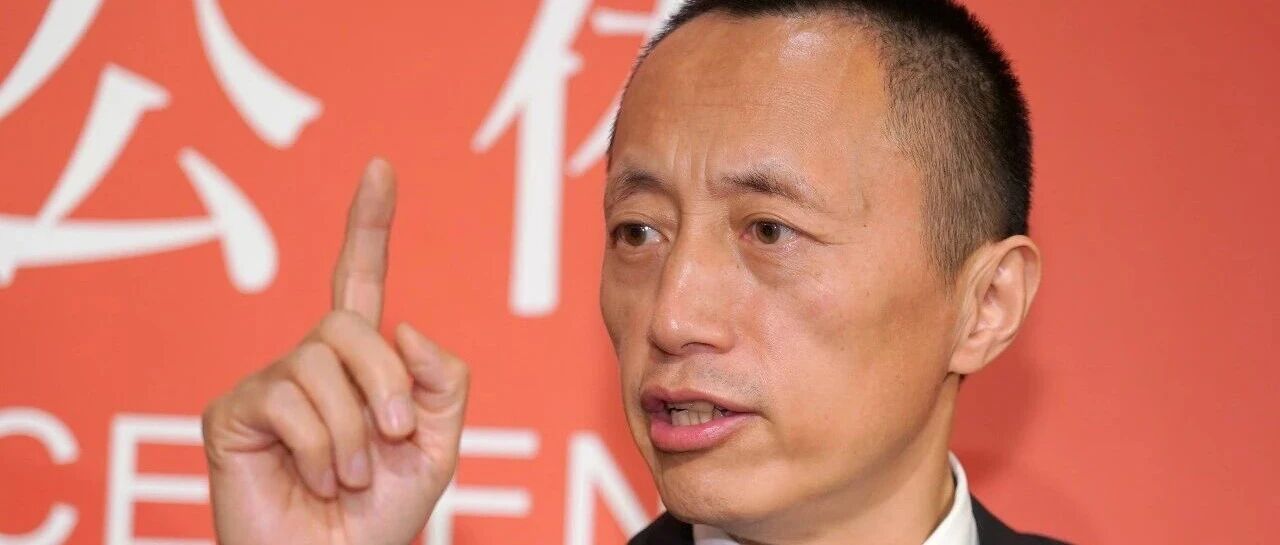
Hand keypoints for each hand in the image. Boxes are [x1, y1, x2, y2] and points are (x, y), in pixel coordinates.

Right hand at [202, 158, 469, 544]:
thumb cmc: (382, 514)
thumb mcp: (437, 443)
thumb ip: (443, 381)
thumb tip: (404, 328)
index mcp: (359, 362)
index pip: (360, 280)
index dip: (369, 225)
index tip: (382, 168)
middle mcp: (309, 362)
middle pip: (352, 326)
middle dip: (385, 384)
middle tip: (394, 439)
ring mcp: (268, 384)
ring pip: (320, 364)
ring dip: (354, 431)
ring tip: (351, 477)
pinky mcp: (231, 412)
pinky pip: (287, 402)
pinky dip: (322, 450)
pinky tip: (317, 480)